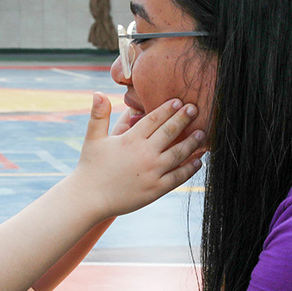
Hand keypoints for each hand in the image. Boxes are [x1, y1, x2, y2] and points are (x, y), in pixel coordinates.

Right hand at [66, 93, 203, 219]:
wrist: (90, 198)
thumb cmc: (90, 167)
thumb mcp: (93, 138)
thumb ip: (99, 115)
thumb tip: (98, 92)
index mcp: (131, 139)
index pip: (154, 119)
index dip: (168, 109)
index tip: (179, 101)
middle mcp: (145, 153)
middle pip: (170, 132)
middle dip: (184, 118)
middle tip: (196, 109)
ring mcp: (153, 172)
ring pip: (179, 153)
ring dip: (192, 142)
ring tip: (202, 133)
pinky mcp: (156, 189)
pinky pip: (178, 177)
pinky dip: (190, 168)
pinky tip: (198, 162)